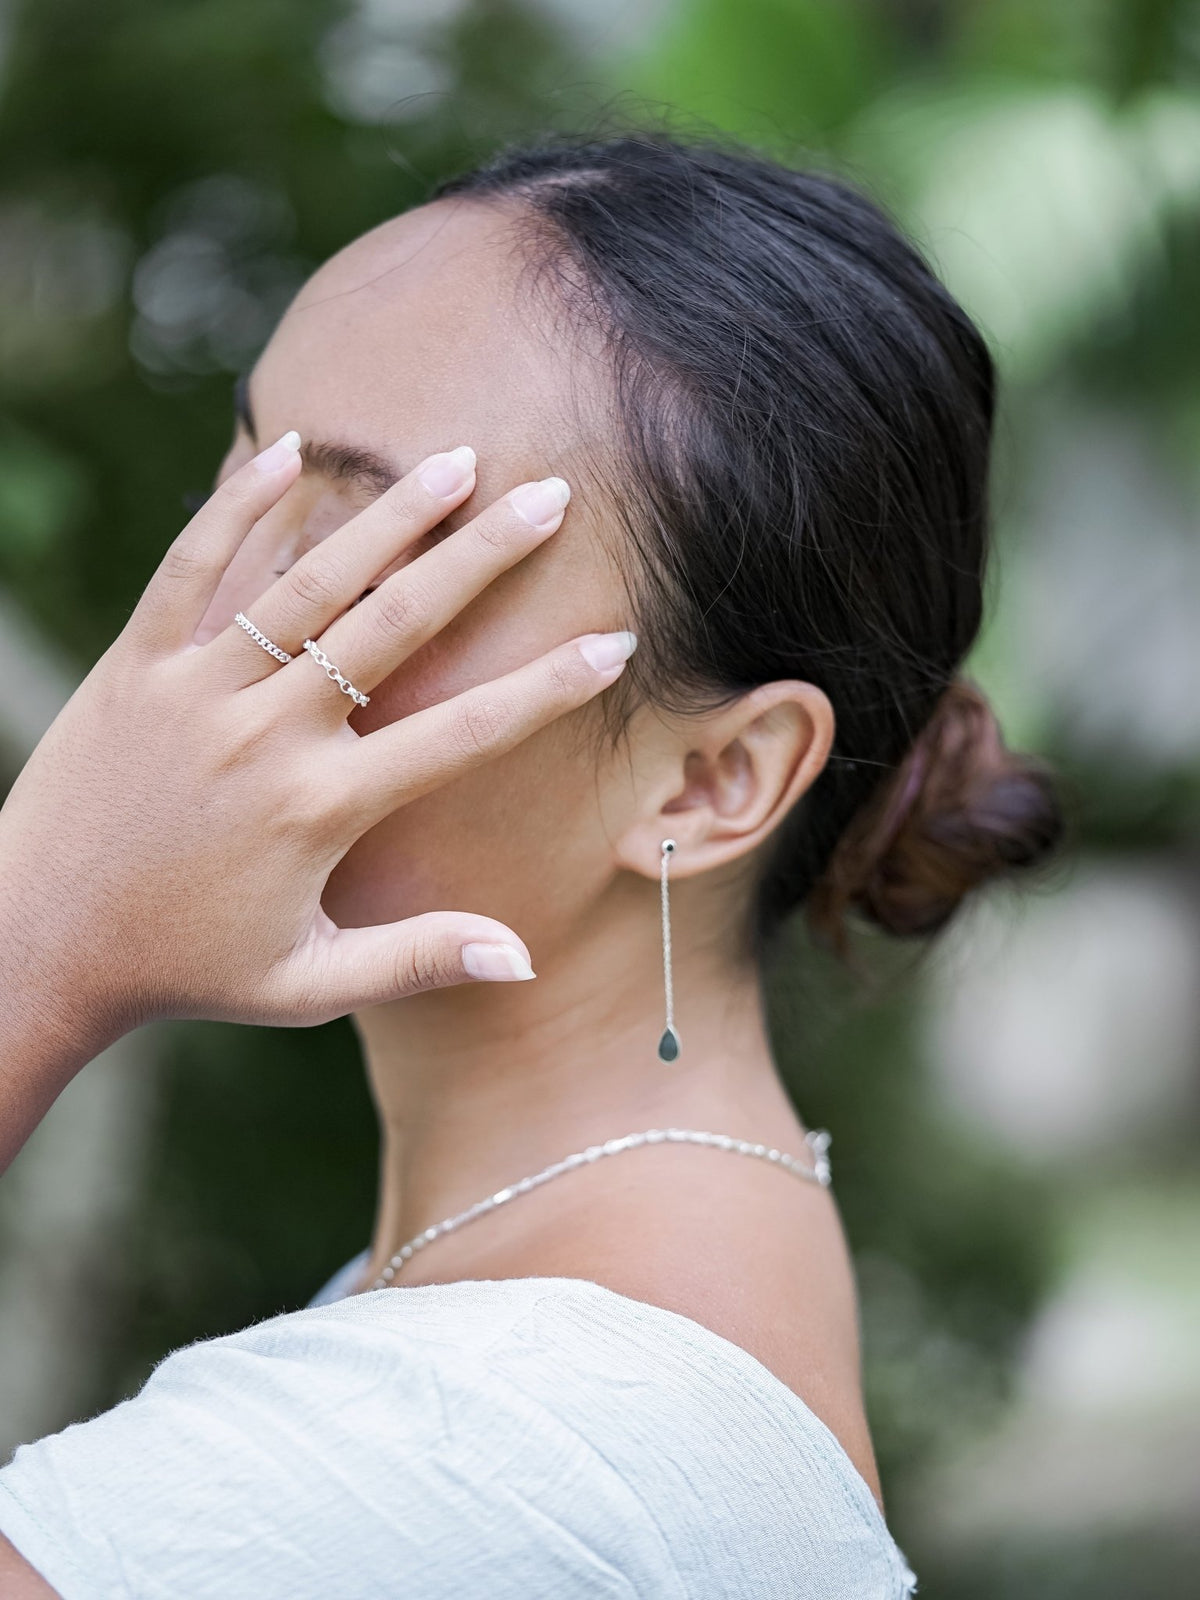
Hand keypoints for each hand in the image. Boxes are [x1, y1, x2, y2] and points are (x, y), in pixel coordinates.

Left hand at [0, 433, 633, 1064]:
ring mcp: (196, 690)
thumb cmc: (185, 966)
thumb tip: (524, 957)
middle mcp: (266, 735)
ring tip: (457, 460)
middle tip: (551, 495)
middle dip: (483, 557)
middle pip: (395, 625)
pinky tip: (286, 447)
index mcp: (320, 809)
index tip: (612, 644)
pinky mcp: (135, 664)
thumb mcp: (307, 983)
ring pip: (308, 582)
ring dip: (389, 516)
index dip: (546, 689)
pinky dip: (237, 506)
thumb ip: (417, 960)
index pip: (461, 735)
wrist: (36, 937)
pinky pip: (190, 568)